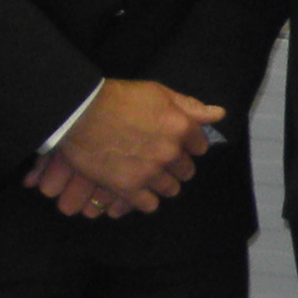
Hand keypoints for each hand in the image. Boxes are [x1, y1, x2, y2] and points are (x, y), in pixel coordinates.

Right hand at [38, 78, 219, 213]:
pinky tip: (137, 190)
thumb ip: (190, 106)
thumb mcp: (158, 92)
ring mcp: (149, 172)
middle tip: (159, 159)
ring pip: (171, 189)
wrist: (78, 112)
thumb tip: (219, 114)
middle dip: (176, 166)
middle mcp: (170, 153)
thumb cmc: (118, 98)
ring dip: (163, 183)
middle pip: (186, 171)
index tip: (175, 143)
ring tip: (148, 175)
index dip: (188, 145)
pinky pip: (149, 205)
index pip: (199, 147)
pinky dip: (146, 199)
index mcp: (181, 127)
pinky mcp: (128, 187)